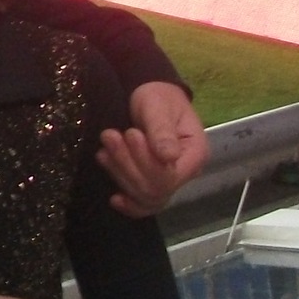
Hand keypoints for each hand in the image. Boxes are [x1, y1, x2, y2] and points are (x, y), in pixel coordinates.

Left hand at [99, 80, 208, 216]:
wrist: (149, 95)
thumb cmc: (157, 97)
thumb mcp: (158, 107)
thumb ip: (162, 131)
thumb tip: (168, 157)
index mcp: (195, 154)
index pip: (170, 177)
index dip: (145, 162)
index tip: (130, 133)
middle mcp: (185, 172)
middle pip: (156, 190)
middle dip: (128, 165)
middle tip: (109, 136)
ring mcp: (170, 180)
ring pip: (146, 197)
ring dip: (121, 175)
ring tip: (103, 150)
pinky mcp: (153, 182)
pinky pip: (143, 202)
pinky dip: (129, 203)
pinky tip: (114, 199)